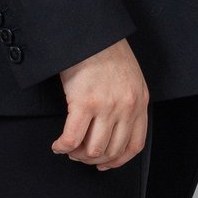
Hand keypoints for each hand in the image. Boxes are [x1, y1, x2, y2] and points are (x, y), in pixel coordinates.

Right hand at [52, 38, 149, 169]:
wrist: (90, 32)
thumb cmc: (105, 50)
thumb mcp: (130, 77)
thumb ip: (128, 101)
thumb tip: (115, 127)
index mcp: (140, 101)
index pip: (134, 145)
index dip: (117, 161)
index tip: (105, 164)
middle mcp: (126, 107)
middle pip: (111, 151)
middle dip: (92, 159)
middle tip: (80, 155)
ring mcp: (107, 106)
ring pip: (92, 149)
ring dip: (77, 154)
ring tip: (68, 148)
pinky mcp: (84, 103)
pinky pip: (72, 138)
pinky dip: (63, 146)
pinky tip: (58, 145)